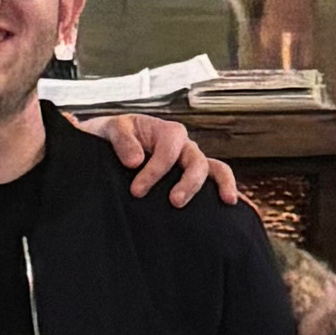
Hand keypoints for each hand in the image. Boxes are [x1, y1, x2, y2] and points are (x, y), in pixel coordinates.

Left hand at [96, 108, 242, 209]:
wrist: (106, 150)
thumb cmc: (110, 138)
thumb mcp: (111, 130)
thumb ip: (122, 141)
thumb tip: (136, 161)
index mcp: (165, 131)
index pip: (169, 150)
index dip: (155, 171)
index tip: (136, 191)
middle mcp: (182, 146)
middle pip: (196, 161)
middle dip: (188, 182)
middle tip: (174, 202)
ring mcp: (189, 162)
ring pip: (214, 168)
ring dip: (220, 184)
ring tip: (225, 200)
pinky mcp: (190, 178)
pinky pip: (214, 180)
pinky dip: (225, 188)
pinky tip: (229, 204)